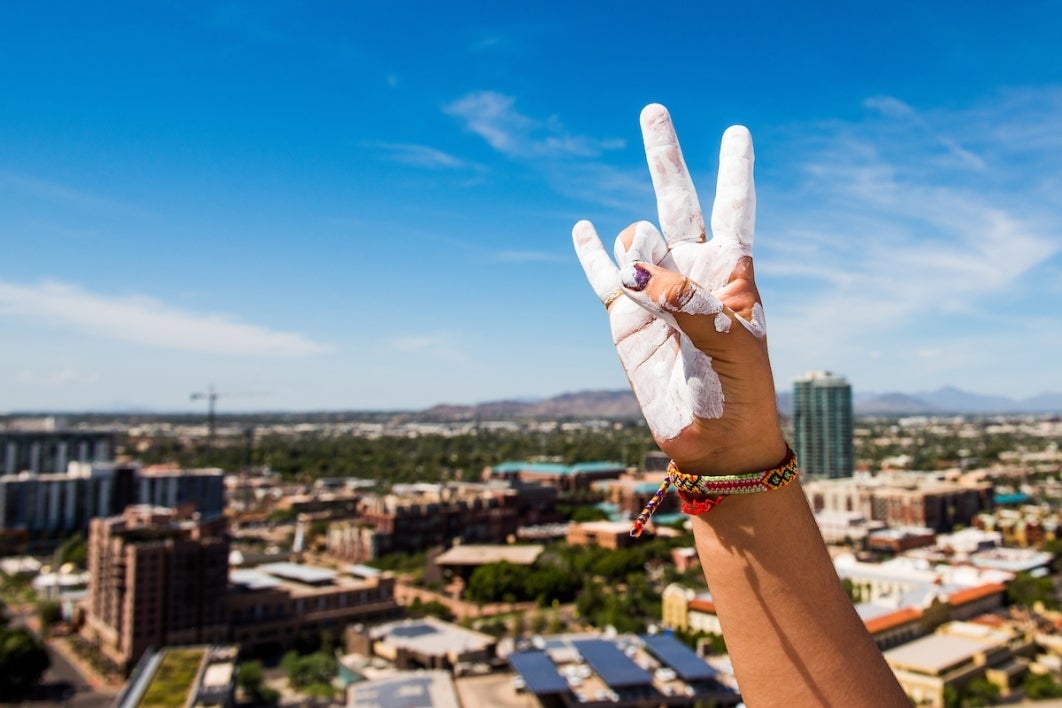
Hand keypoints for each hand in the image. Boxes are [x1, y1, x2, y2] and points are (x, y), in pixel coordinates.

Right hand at [573, 104, 784, 474]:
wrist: (714, 440)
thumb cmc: (740, 393)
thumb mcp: (731, 345)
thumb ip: (688, 302)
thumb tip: (634, 269)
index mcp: (732, 272)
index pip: (734, 207)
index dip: (735, 170)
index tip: (736, 133)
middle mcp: (692, 273)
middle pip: (678, 200)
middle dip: (664, 157)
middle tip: (653, 110)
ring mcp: (656, 293)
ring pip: (637, 240)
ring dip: (639, 249)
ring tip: (650, 291)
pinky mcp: (625, 318)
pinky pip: (603, 276)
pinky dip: (590, 252)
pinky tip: (582, 228)